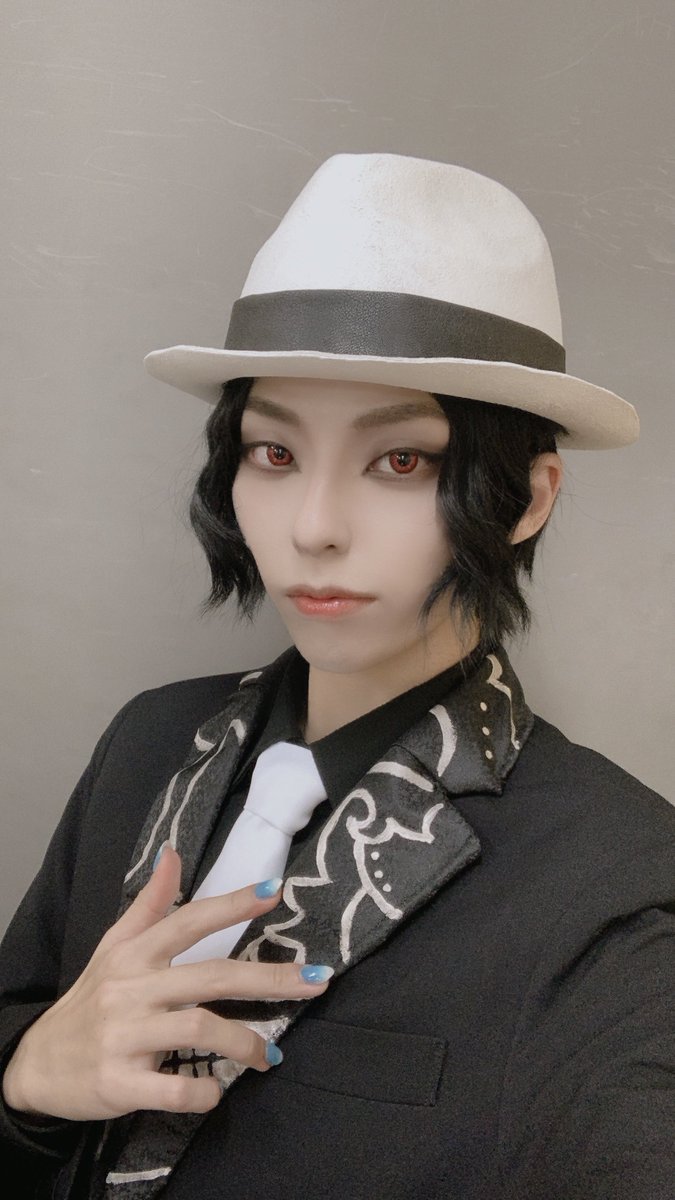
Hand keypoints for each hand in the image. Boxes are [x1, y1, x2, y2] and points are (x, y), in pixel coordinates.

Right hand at [2, 847, 330, 1120]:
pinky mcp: (118, 1084)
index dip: (231, 904)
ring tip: (270, 1055)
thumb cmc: (90, 1000)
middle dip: (269, 979)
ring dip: (244, 1042)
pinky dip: (203, 1092)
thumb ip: (149, 903)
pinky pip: (172, 1088)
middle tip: (317, 981)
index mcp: (134, 954)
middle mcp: (131, 990)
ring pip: (198, 1030)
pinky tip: (218, 1091)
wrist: (36, 1065)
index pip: (188, 921)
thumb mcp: (113, 946)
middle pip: (210, 976)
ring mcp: (124, 1038)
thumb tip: (174, 851)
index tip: (274, 889)